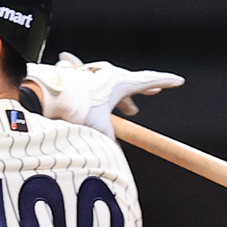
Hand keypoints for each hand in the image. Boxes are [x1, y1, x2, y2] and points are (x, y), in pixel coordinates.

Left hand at [25, 52, 184, 138]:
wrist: (48, 93)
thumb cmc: (76, 107)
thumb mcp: (99, 127)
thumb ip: (110, 140)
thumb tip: (114, 154)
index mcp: (120, 82)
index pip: (149, 81)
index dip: (165, 82)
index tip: (178, 81)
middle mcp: (109, 74)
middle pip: (132, 82)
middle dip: (144, 91)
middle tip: (155, 93)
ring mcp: (94, 72)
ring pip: (113, 85)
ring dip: (122, 98)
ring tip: (129, 111)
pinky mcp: (80, 76)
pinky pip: (96, 85)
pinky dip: (102, 95)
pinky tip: (97, 102)